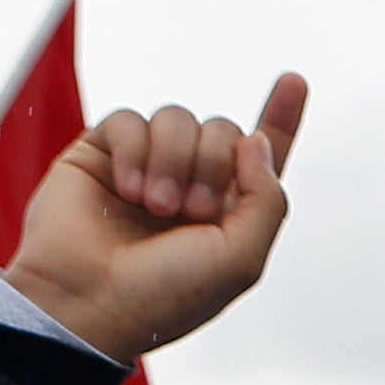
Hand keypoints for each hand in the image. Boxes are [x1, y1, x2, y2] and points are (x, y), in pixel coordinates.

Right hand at [8, 71, 308, 363]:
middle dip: (213, 165)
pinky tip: (126, 189)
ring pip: (178, 118)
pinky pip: (129, 119)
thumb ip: (266, 198)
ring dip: (174, 160)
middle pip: (223, 131)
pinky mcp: (100, 154)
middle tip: (189, 212)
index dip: (279, 119)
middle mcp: (189, 185)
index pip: (258, 157)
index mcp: (227, 212)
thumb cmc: (164, 295)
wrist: (90, 303)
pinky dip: (134, 150)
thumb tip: (256, 140)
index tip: (295, 81)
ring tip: (155, 207)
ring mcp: (145, 167)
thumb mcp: (241, 259)